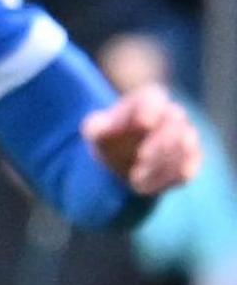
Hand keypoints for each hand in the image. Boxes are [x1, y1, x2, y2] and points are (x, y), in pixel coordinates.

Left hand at [82, 83, 201, 195]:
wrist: (121, 165)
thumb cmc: (107, 142)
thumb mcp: (94, 132)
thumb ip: (98, 127)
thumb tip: (112, 127)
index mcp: (146, 102)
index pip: (154, 97)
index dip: (152, 108)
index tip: (144, 123)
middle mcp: (170, 115)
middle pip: (175, 119)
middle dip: (159, 140)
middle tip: (141, 157)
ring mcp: (185, 136)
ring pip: (185, 144)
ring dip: (161, 163)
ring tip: (135, 179)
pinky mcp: (190, 160)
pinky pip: (187, 169)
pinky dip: (167, 178)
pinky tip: (146, 187)